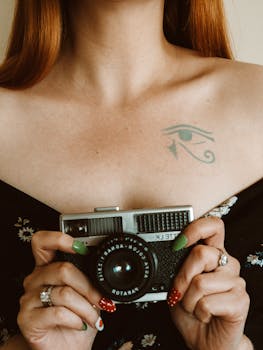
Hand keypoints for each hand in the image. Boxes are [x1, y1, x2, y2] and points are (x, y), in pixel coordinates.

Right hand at [17, 231, 115, 349]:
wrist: (66, 347)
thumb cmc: (76, 318)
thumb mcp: (86, 295)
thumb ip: (89, 279)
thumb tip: (103, 275)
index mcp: (48, 267)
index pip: (43, 242)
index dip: (58, 239)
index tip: (80, 248)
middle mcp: (36, 279)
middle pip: (63, 269)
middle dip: (88, 287)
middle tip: (100, 300)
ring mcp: (29, 298)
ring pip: (64, 293)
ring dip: (85, 308)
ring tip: (92, 317)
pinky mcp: (27, 318)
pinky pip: (57, 312)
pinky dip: (75, 319)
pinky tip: (79, 324)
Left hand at [168, 217, 251, 349]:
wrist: (205, 340)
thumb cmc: (191, 310)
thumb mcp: (177, 284)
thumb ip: (177, 267)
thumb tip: (173, 251)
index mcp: (212, 253)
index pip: (213, 226)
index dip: (195, 229)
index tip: (178, 243)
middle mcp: (226, 263)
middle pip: (201, 254)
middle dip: (182, 277)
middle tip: (179, 292)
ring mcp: (236, 281)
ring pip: (201, 282)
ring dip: (188, 300)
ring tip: (193, 306)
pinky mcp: (241, 300)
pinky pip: (208, 302)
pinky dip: (198, 312)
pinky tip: (205, 315)